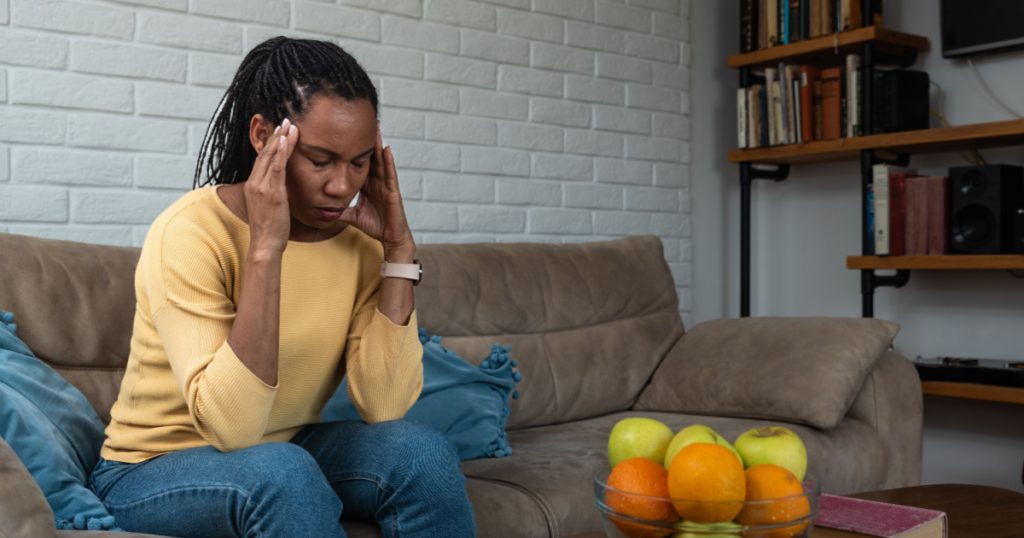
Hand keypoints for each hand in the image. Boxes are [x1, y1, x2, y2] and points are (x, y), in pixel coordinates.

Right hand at [244, 119, 298, 254]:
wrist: (265, 244)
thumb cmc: (270, 229)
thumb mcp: (269, 207)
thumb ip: (272, 193)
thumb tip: (280, 187)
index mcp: (253, 186)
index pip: (262, 159)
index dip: (270, 144)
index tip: (279, 131)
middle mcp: (255, 184)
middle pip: (265, 153)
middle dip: (276, 135)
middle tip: (285, 120)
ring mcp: (262, 187)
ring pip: (271, 157)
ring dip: (281, 139)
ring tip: (289, 125)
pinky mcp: (272, 192)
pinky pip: (276, 167)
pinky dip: (280, 152)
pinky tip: (286, 140)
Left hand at [338, 128, 414, 259]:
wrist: (390, 237)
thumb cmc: (375, 226)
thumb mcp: (352, 216)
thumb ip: (340, 211)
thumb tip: (323, 211)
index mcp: (367, 184)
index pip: (358, 162)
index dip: (353, 148)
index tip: (345, 134)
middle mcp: (377, 181)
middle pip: (370, 156)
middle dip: (367, 139)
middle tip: (363, 120)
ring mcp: (386, 184)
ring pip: (381, 160)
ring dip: (378, 144)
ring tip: (376, 127)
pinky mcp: (392, 190)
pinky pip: (389, 173)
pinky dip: (388, 161)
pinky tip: (386, 148)